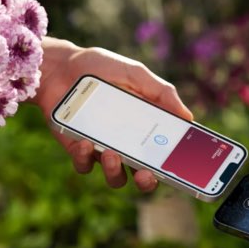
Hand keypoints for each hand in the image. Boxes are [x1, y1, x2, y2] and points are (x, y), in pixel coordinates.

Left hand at [32, 38, 191, 191]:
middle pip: (143, 175)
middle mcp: (126, 144)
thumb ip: (162, 92)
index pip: (163, 155)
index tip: (177, 168)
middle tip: (145, 174)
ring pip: (115, 177)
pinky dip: (85, 158)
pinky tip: (83, 142)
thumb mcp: (135, 74)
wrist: (60, 66)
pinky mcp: (77, 149)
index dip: (173, 167)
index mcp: (145, 128)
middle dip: (146, 181)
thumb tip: (188, 116)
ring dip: (115, 171)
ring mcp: (101, 149)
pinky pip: (84, 165)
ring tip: (111, 154)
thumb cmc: (101, 68)